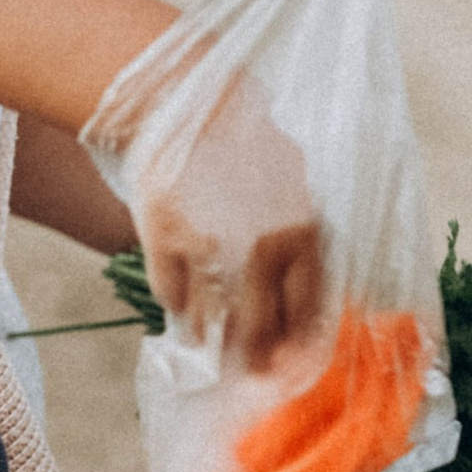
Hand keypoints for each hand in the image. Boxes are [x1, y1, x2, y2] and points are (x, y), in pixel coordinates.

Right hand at [130, 93, 321, 364]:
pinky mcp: (164, 240)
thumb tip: (304, 294)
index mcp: (301, 233)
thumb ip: (300, 236)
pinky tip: (181, 305)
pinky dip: (176, 306)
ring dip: (209, 336)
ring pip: (208, 319)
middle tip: (249, 372)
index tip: (288, 367)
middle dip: (254, 357)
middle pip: (259, 327)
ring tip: (208, 340)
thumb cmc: (246, 142)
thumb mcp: (294, 184)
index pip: (307, 311)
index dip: (297, 346)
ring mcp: (209, 247)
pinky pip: (170, 295)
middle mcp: (259, 248)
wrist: (188, 99)